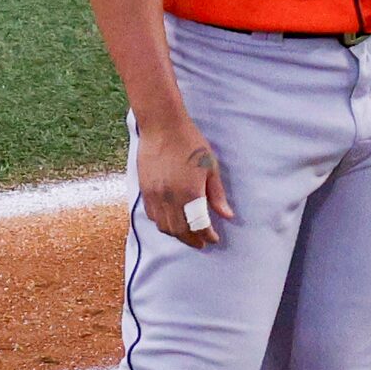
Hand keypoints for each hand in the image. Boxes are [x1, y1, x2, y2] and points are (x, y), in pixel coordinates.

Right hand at [136, 112, 232, 249]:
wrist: (162, 127)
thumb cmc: (189, 143)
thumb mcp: (210, 167)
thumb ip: (216, 194)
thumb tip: (226, 215)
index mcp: (189, 193)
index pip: (199, 225)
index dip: (208, 235)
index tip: (214, 239)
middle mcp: (170, 198)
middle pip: (179, 230)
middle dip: (192, 240)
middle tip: (201, 242)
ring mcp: (154, 195)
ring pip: (163, 226)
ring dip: (176, 234)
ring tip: (187, 234)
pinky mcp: (144, 190)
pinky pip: (152, 215)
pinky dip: (162, 223)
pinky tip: (170, 221)